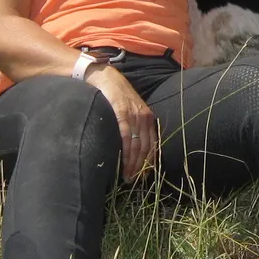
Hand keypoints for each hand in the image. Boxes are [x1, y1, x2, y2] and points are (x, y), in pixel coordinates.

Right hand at [84, 65, 158, 180]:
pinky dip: (125, 153)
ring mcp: (134, 116)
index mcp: (148, 118)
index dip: (148, 163)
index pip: (153, 146)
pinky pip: (126, 137)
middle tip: (132, 181)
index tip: (142, 176)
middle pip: (146, 149)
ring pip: (137, 146)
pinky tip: (123, 163)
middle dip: (140, 168)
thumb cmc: (115, 96)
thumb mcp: (130, 110)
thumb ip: (133, 125)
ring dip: (133, 164)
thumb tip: (132, 148)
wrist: (105, 77)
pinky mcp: (122, 113)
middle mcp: (144, 118)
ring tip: (127, 177)